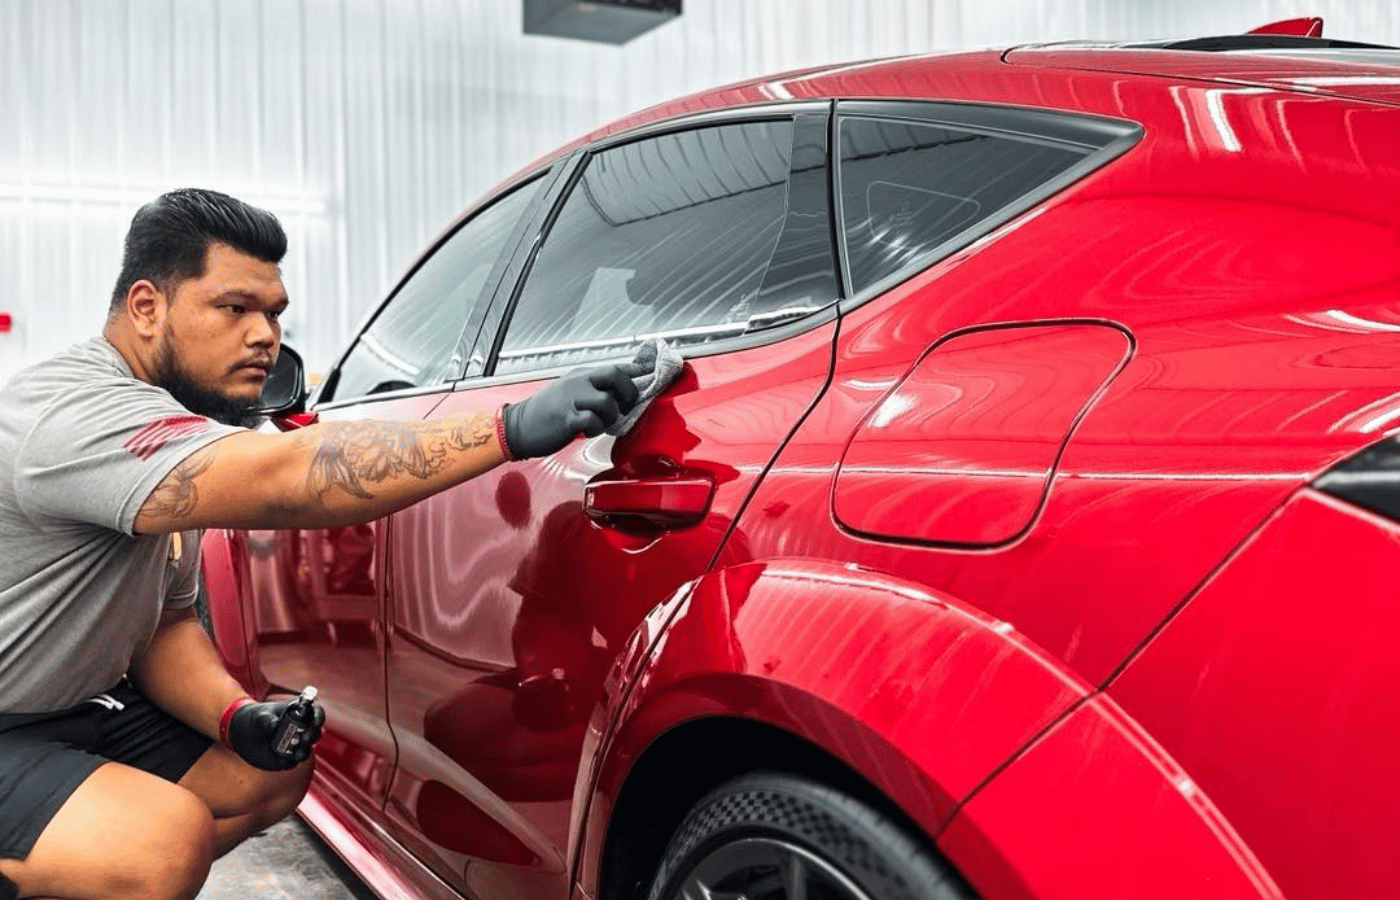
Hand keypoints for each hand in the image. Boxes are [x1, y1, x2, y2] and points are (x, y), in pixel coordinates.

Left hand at [225, 697, 324, 769]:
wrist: (242, 733)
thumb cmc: (255, 719)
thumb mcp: (259, 716)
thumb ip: (267, 720)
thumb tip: (275, 725)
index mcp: (298, 714)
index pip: (316, 713)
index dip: (319, 717)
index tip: (316, 722)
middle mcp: (300, 730)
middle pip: (315, 733)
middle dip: (313, 736)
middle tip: (305, 739)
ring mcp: (293, 744)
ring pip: (306, 749)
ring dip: (304, 752)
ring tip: (296, 754)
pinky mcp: (285, 758)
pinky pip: (292, 762)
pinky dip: (290, 763)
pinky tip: (285, 762)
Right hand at [502, 363, 644, 458]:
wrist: (518, 426)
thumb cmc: (546, 413)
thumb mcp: (570, 392)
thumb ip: (593, 389)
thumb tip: (619, 393)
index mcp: (582, 375)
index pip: (617, 366)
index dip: (639, 368)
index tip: (655, 369)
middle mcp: (578, 382)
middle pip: (616, 376)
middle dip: (629, 392)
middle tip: (626, 406)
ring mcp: (572, 399)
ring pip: (608, 402)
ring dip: (611, 416)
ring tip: (600, 424)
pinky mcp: (567, 419)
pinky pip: (593, 420)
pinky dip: (596, 428)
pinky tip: (588, 431)